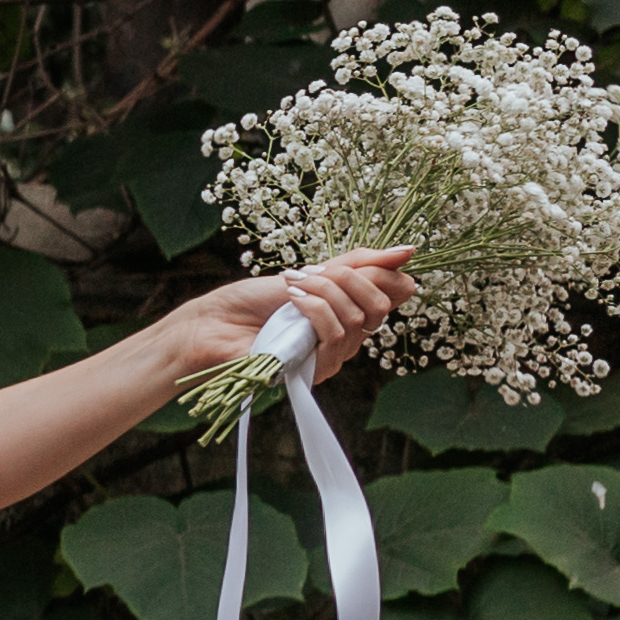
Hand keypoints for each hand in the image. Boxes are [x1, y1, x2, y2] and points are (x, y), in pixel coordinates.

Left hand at [168, 244, 411, 388]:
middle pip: (380, 305)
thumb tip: (409, 250)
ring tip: (293, 286)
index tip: (352, 261)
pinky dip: (315, 309)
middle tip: (313, 273)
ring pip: (358, 319)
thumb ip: (357, 263)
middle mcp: (347, 337)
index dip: (384, 272)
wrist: (210, 324)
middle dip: (349, 279)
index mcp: (350, 311)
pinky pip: (335, 336)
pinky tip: (292, 302)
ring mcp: (330, 356)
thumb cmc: (252, 300)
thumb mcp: (311, 272)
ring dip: (325, 292)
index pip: (397, 292)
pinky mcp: (313, 369)